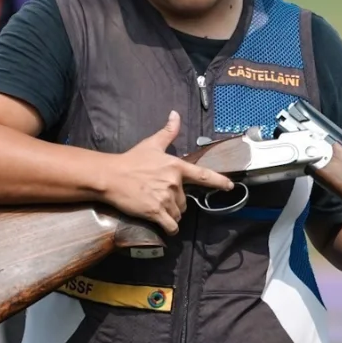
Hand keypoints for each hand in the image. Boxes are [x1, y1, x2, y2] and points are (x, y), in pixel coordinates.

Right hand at [102, 111, 234, 235]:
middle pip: (185, 201)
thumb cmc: (131, 160)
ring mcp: (165, 198)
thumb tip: (175, 114)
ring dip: (171, 214)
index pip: (203, 175)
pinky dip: (170, 228)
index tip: (230, 187)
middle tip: (161, 196)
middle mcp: (174, 183)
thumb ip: (168, 132)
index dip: (219, 182)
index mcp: (176, 166)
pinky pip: (170, 225)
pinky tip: (166, 227)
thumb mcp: (152, 144)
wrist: (111, 176)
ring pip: (178, 214)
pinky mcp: (155, 212)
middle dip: (177, 202)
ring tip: (158, 207)